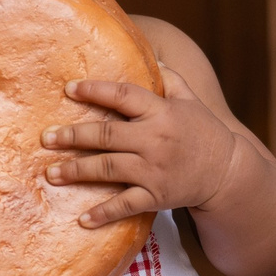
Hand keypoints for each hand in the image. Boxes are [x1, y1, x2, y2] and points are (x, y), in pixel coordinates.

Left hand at [42, 68, 242, 226]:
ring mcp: (154, 170)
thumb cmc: (204, 132)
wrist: (228, 173)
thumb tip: (151, 56)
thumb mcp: (191, 100)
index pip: (123, 96)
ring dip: (77, 171)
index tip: (69, 89)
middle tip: (46, 137)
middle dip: (73, 136)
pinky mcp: (157, 196)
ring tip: (51, 173)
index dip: (95, 91)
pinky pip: (125, 205)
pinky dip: (103, 213)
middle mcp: (155, 139)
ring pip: (108, 169)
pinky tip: (82, 219)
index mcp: (161, 112)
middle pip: (106, 134)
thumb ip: (170, 78)